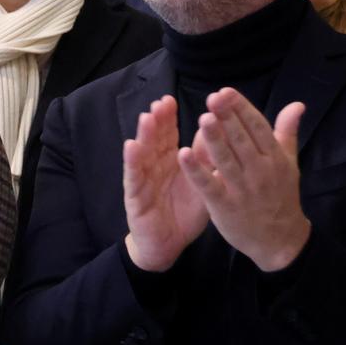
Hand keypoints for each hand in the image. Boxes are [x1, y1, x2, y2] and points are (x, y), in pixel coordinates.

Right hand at [123, 95, 207, 271]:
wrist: (168, 244)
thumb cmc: (183, 212)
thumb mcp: (200, 183)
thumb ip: (204, 160)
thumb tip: (214, 133)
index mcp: (170, 162)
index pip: (168, 136)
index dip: (168, 119)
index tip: (170, 100)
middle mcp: (154, 167)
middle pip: (154, 140)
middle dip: (157, 121)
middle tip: (161, 103)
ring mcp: (143, 181)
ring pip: (142, 154)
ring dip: (144, 136)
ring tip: (146, 118)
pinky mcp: (136, 197)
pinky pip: (134, 178)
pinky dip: (132, 162)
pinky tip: (131, 147)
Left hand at [180, 89, 310, 271]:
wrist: (280, 239)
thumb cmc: (280, 196)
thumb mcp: (288, 164)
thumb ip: (286, 132)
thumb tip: (297, 104)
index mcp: (274, 157)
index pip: (257, 128)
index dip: (241, 109)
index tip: (225, 91)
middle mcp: (260, 171)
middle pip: (242, 140)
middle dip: (227, 118)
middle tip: (212, 97)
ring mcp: (243, 189)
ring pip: (227, 160)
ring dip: (214, 139)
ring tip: (203, 119)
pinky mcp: (225, 206)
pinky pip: (209, 185)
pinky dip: (196, 170)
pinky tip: (183, 154)